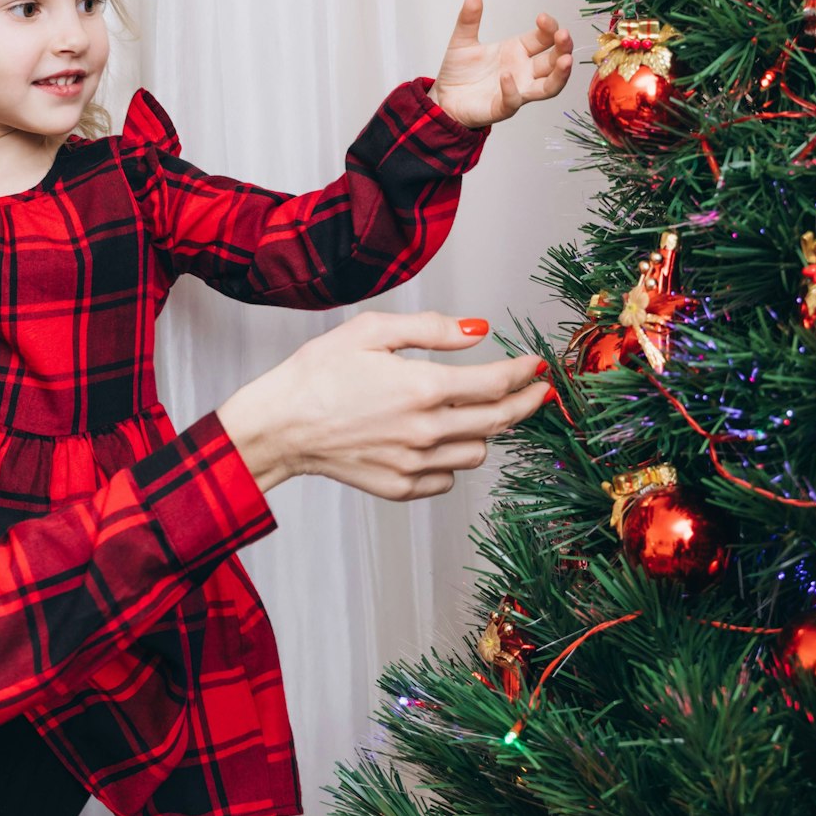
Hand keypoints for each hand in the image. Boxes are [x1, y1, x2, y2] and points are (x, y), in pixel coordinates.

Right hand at [216, 311, 550, 499]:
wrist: (278, 425)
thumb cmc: (316, 373)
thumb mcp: (370, 330)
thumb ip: (430, 329)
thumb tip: (479, 330)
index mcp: (422, 387)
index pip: (495, 382)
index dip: (522, 373)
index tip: (535, 366)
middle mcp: (426, 431)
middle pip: (499, 421)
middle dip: (526, 404)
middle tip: (537, 393)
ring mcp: (414, 464)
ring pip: (477, 453)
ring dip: (486, 432)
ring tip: (477, 414)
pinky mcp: (400, 487)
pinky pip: (447, 479)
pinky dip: (452, 461)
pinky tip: (437, 441)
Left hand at [427, 0, 572, 127]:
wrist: (443, 98)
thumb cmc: (459, 72)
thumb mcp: (462, 41)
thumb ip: (468, 20)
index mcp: (518, 51)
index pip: (544, 38)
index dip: (549, 28)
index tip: (543, 17)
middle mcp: (523, 70)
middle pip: (554, 61)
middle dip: (563, 47)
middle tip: (564, 35)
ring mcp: (517, 90)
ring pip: (549, 86)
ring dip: (560, 74)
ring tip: (565, 60)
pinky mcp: (503, 108)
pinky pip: (514, 101)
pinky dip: (512, 90)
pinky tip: (506, 77)